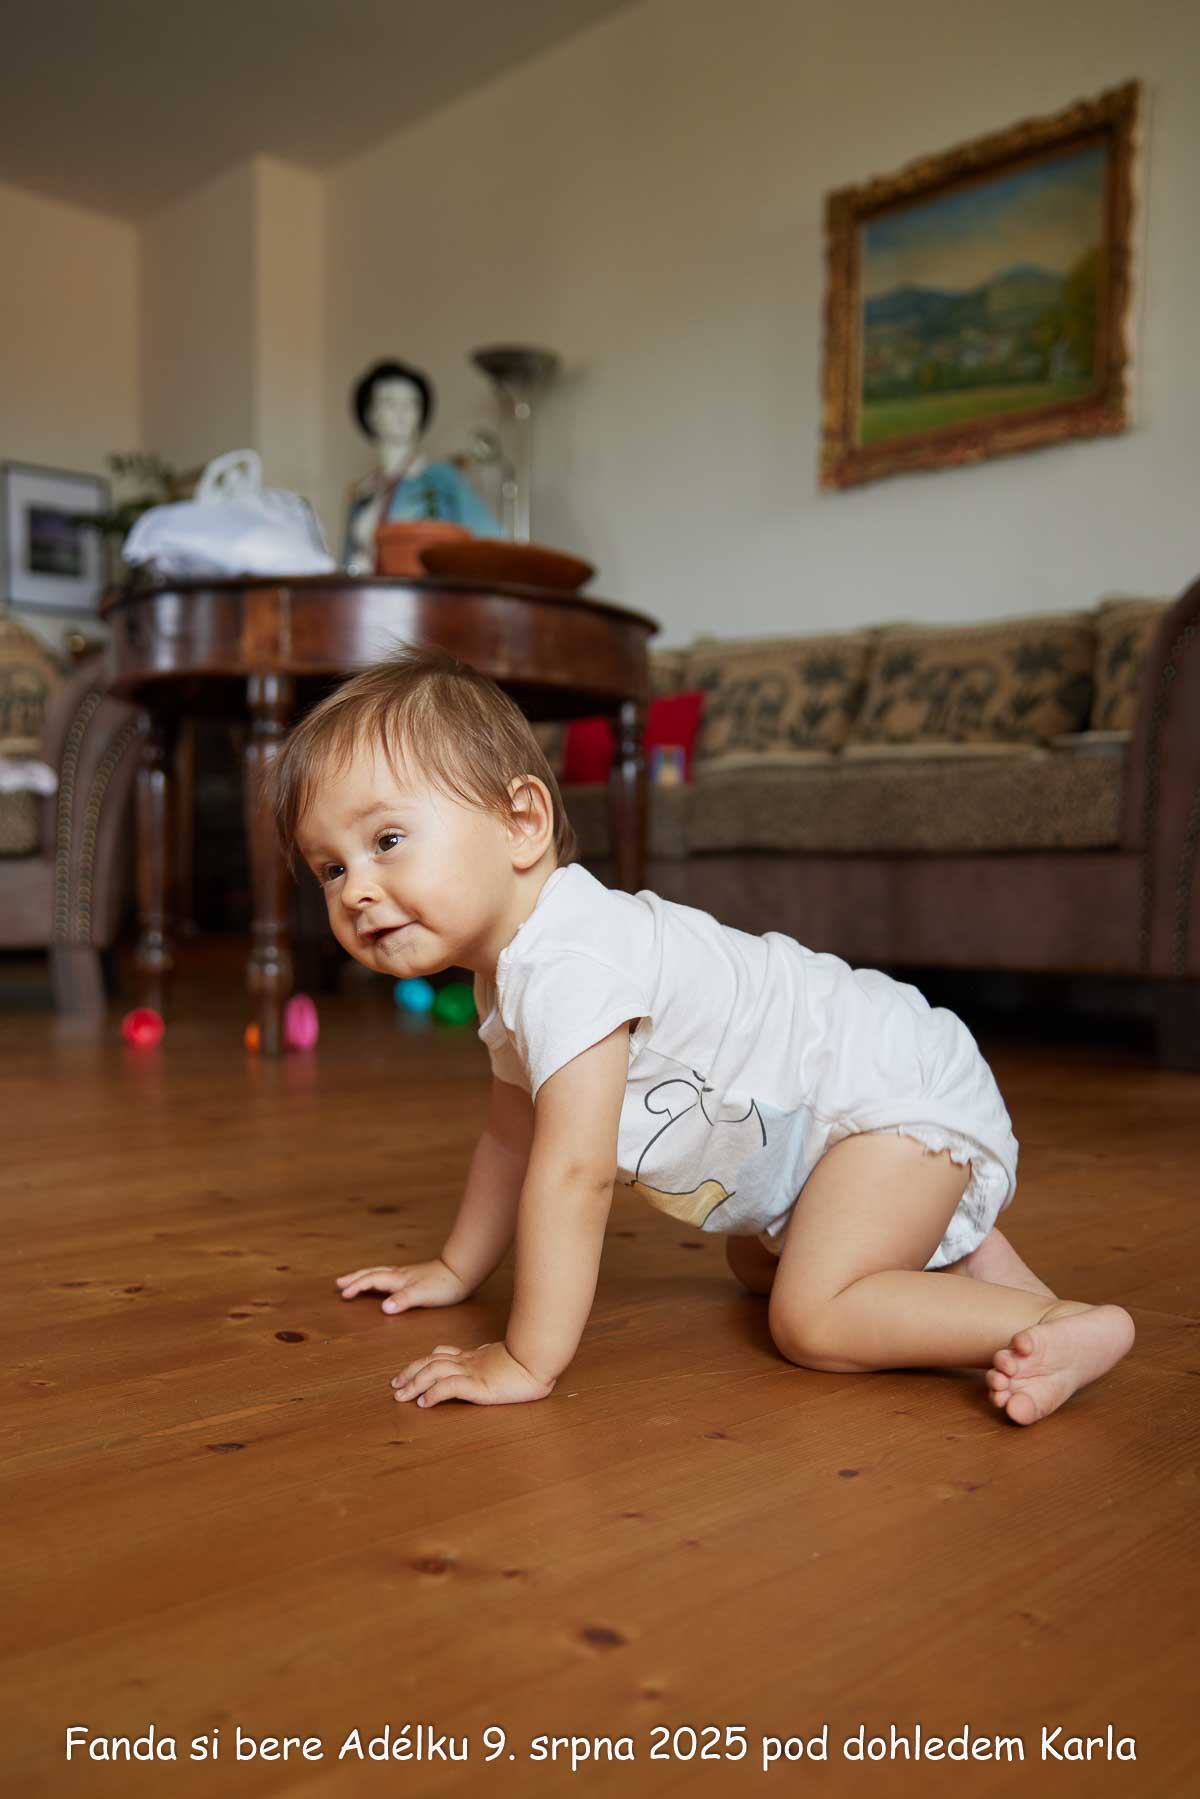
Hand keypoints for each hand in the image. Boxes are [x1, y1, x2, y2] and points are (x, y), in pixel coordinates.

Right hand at [335, 1256, 468, 1313]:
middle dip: (355, 1278)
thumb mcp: (423, 1295)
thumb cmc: (444, 1285)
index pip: (372, 1281)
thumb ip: (403, 1300)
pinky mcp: (413, 1277)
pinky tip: (381, 1281)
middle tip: (339, 1283)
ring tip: (353, 1280)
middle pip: (372, 1273)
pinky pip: (388, 1276)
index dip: (357, 1287)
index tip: (344, 1295)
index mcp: (399, 1279)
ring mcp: (406, 1274)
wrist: (462, 1273)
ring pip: (379, 1273)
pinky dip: (377, 1277)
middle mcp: (400, 1275)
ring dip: (364, 1276)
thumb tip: (384, 1307)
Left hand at [391, 1341, 555, 1407]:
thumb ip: (489, 1364)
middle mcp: (468, 1362)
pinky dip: (433, 1394)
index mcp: (473, 1357)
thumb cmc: (529, 1361)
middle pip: (430, 1362)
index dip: (421, 1363)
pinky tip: (424, 1403)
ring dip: (415, 1383)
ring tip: (401, 1396)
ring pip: (434, 1372)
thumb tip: (483, 1370)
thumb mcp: (503, 1362)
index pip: (440, 1356)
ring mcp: (472, 1372)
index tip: (406, 1374)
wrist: (541, 1359)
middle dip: (410, 1373)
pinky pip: (449, 1387)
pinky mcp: (478, 1385)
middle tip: (395, 1386)